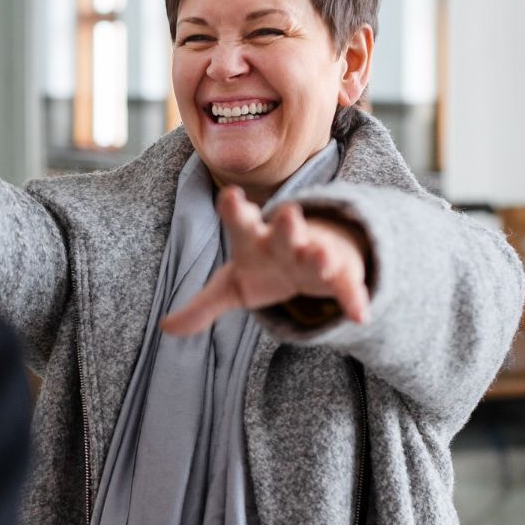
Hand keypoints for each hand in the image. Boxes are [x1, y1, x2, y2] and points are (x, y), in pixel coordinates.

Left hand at [161, 188, 370, 336]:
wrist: (313, 259)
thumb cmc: (265, 267)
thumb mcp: (233, 286)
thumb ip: (202, 306)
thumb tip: (165, 328)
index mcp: (255, 238)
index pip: (241, 220)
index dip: (235, 209)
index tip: (229, 197)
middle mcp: (287, 241)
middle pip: (286, 230)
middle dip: (288, 224)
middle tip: (289, 213)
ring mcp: (315, 255)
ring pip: (319, 252)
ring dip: (321, 255)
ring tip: (322, 258)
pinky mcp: (341, 275)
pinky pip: (347, 287)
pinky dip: (353, 299)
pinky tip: (360, 315)